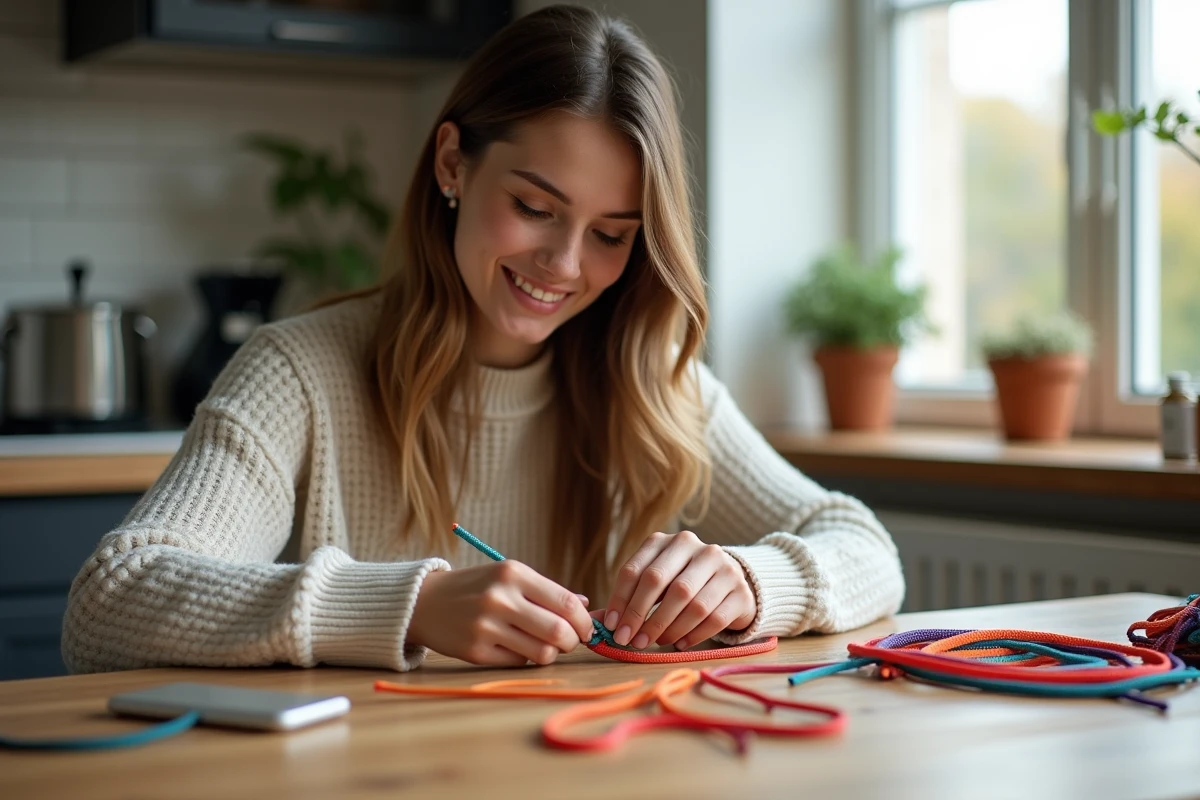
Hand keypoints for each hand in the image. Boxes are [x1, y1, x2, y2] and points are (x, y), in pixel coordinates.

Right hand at [409, 561, 593, 665]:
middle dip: (572, 641)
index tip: (586, 629)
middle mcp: (500, 598)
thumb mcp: (508, 576)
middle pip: (559, 632)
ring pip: (542, 653)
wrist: (424, 601)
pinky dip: (525, 658)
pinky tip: (515, 646)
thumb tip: (586, 607)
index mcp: (513, 573)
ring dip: (550, 653)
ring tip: (543, 644)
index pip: (566, 603)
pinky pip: (519, 662)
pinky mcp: (476, 651)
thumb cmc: (476, 587)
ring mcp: (486, 626)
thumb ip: (547, 592)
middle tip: (568, 641)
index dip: (584, 621)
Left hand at [601, 530, 755, 649]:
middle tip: (629, 639)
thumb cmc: (684, 582)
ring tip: (653, 642)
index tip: (612, 625)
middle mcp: (698, 548)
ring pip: (689, 602)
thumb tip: (595, 620)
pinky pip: (714, 618)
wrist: (732, 581)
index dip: (621, 599)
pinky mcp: (741, 592)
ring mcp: (724, 568)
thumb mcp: (658, 581)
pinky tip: (679, 644)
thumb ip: (630, 597)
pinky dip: (693, 635)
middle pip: (662, 582)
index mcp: (669, 541)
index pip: (637, 569)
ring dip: (666, 628)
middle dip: (641, 615)